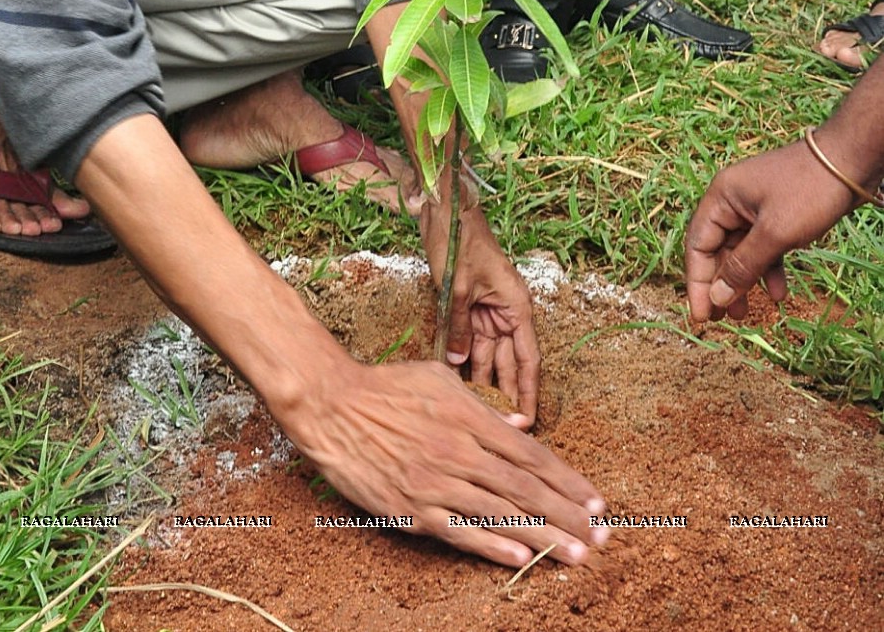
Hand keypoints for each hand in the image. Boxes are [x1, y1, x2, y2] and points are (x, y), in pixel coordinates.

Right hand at [289, 357, 607, 567]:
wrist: (332, 405)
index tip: (595, 500)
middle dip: (569, 515)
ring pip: (501, 513)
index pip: (531, 454)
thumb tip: (518, 426)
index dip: (567, 480)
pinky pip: (460, 530)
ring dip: (544, 537)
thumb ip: (481, 404)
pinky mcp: (413, 507)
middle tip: (603, 537)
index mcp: (469, 417)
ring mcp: (437, 481)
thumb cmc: (385, 387)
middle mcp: (460, 451)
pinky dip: (492, 545)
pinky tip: (521, 557)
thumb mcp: (438, 378)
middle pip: (526, 488)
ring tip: (577, 555)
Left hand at [420, 192, 540, 420]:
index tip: (529, 422)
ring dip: (482, 382)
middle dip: (504, 395)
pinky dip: (464, 360)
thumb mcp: (458, 286)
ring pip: (487, 355)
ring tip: (478, 417)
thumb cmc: (460, 240)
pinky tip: (457, 384)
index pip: (528, 361)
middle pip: (508, 363)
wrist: (444, 209)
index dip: (528, 392)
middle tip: (500, 430)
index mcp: (517, 307)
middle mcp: (506, 312)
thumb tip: (462, 365)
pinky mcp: (468, 306)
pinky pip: (469, 340)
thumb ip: (461, 327)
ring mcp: (487, 310)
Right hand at [684, 140, 853, 322]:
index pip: (698, 245)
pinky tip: (780, 293)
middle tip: (722, 321)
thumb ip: (743, 267)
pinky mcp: (777, 214)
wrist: (850, 161)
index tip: (702, 317)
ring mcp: (755, 207)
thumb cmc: (808, 192)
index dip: (698, 283)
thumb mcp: (774, 234)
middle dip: (720, 286)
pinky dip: (769, 270)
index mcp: (721, 197)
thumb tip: (717, 298)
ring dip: (743, 282)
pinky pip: (764, 247)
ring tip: (746, 314)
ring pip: (741, 252)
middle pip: (716, 250)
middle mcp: (732, 201)